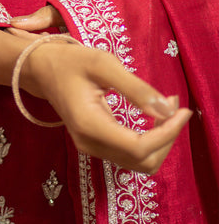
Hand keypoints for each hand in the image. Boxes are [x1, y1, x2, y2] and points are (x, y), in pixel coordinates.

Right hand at [9, 7, 191, 173]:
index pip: (139, 147)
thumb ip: (134, 88)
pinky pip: (130, 153)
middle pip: (143, 160)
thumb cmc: (70, 61)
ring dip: (160, 140)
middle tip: (174, 104)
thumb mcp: (103, 64)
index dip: (167, 133)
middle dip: (167, 136)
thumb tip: (166, 109)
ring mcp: (91, 147)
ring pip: (139, 161)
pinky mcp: (96, 144)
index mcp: (89, 124)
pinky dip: (149, 139)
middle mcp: (90, 144)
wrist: (41, 69)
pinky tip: (153, 115)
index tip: (181, 109)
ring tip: (167, 108)